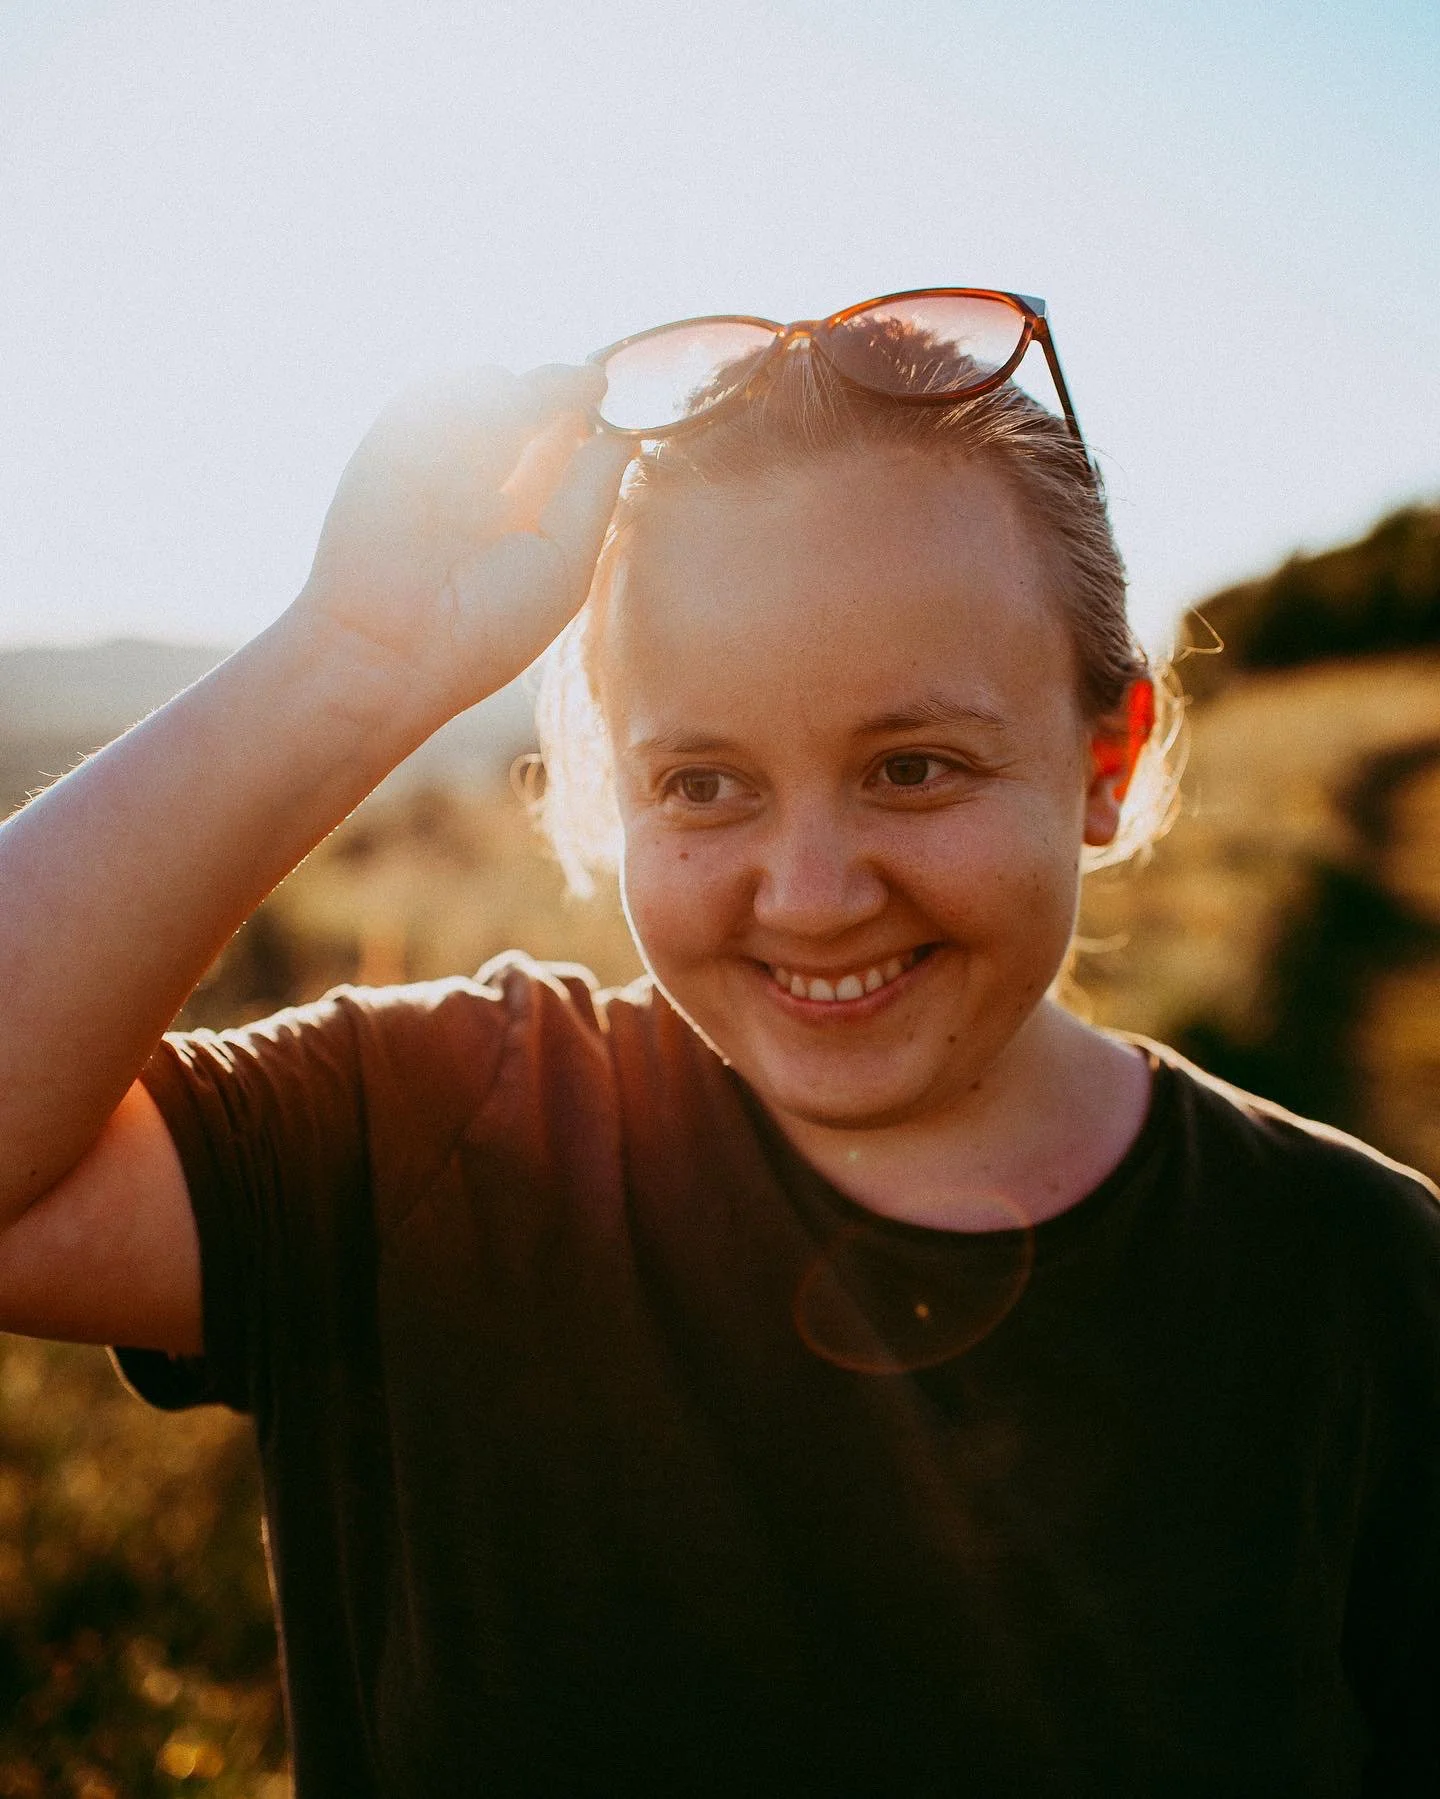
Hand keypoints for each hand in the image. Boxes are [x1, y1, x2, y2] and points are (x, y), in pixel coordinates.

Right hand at [297, 363, 631, 732]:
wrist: (391, 646)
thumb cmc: (487, 626)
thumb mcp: (564, 563)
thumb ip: (592, 495)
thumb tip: (623, 439)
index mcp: (522, 521)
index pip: (562, 452)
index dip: (591, 422)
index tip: (619, 402)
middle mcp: (480, 489)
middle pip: (528, 414)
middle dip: (560, 392)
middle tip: (592, 380)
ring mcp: (433, 465)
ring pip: (483, 393)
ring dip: (518, 390)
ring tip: (543, 398)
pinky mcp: (388, 446)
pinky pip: (428, 395)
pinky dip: (463, 390)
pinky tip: (491, 403)